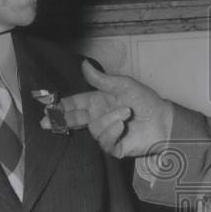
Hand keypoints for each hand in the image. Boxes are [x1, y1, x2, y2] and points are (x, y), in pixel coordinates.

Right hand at [48, 60, 173, 158]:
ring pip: (93, 129)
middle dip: (60, 120)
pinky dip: (113, 132)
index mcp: (98, 102)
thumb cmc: (146, 101)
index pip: (75, 104)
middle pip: (74, 120)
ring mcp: (106, 133)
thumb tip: (84, 65)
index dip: (61, 106)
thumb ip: (101, 79)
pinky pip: (104, 141)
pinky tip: (123, 125)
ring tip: (125, 114)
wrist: (163, 120)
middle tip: (47, 121)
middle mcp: (98, 118)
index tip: (47, 106)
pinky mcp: (114, 147)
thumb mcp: (123, 85)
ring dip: (108, 120)